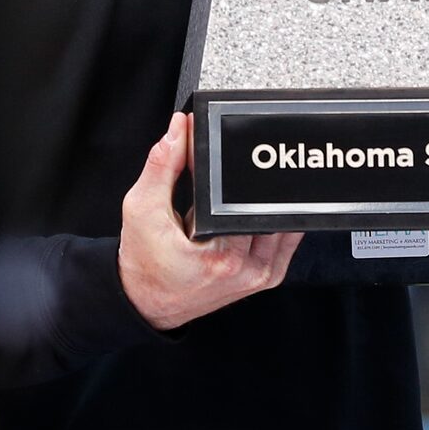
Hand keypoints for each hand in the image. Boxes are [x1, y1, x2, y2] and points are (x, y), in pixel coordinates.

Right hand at [118, 114, 300, 330]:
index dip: (234, 166)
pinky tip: (250, 208)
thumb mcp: (141, 208)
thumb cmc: (143, 261)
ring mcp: (262, 274)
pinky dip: (272, 216)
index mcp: (219, 255)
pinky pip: (286, 235)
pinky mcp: (268, 275)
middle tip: (229, 170)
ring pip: (282, 217)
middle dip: (250, 181)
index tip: (220, 152)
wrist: (147, 302)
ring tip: (234, 193)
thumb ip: (162, 164)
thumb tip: (180, 128)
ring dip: (264, 199)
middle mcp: (247, 267)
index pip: (243, 195)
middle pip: (265, 204)